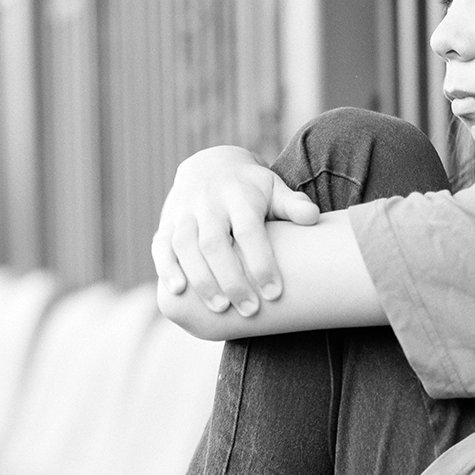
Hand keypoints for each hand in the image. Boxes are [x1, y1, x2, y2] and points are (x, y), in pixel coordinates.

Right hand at [151, 146, 319, 315]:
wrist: (209, 165)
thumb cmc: (251, 188)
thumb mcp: (273, 188)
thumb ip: (292, 204)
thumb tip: (313, 218)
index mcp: (238, 195)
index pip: (248, 231)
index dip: (260, 263)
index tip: (274, 293)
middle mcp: (207, 202)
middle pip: (214, 243)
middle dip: (231, 279)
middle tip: (250, 310)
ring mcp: (183, 212)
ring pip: (185, 246)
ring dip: (201, 279)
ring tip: (220, 308)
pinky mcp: (166, 223)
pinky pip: (161, 246)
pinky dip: (166, 268)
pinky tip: (178, 291)